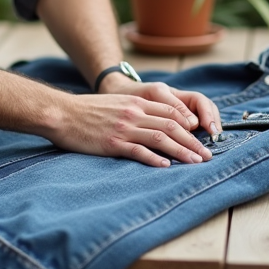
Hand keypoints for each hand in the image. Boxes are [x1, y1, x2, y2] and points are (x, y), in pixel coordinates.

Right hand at [47, 80, 222, 167]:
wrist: (62, 113)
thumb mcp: (116, 104)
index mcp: (136, 102)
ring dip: (182, 151)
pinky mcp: (113, 143)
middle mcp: (134, 113)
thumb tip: (155, 125)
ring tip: (196, 163)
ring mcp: (124, 128)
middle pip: (172, 126)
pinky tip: (167, 166)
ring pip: (161, 139)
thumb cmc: (87, 110)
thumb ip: (135, 110)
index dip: (190, 125)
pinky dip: (155, 159)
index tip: (201, 137)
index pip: (171, 112)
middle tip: (207, 155)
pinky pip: (138, 151)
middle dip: (193, 141)